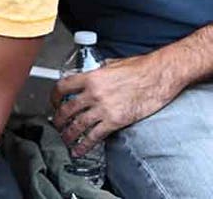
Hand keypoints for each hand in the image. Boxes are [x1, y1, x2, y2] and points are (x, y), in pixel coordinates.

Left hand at [50, 53, 185, 155]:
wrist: (158, 76)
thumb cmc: (141, 68)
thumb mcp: (114, 64)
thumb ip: (100, 71)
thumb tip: (95, 73)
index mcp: (92, 77)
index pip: (63, 87)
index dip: (53, 96)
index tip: (53, 102)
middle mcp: (94, 93)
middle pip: (66, 109)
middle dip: (58, 120)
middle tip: (57, 124)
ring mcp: (103, 108)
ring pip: (77, 125)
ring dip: (68, 135)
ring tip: (65, 139)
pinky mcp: (115, 121)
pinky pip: (94, 136)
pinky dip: (84, 145)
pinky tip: (79, 149)